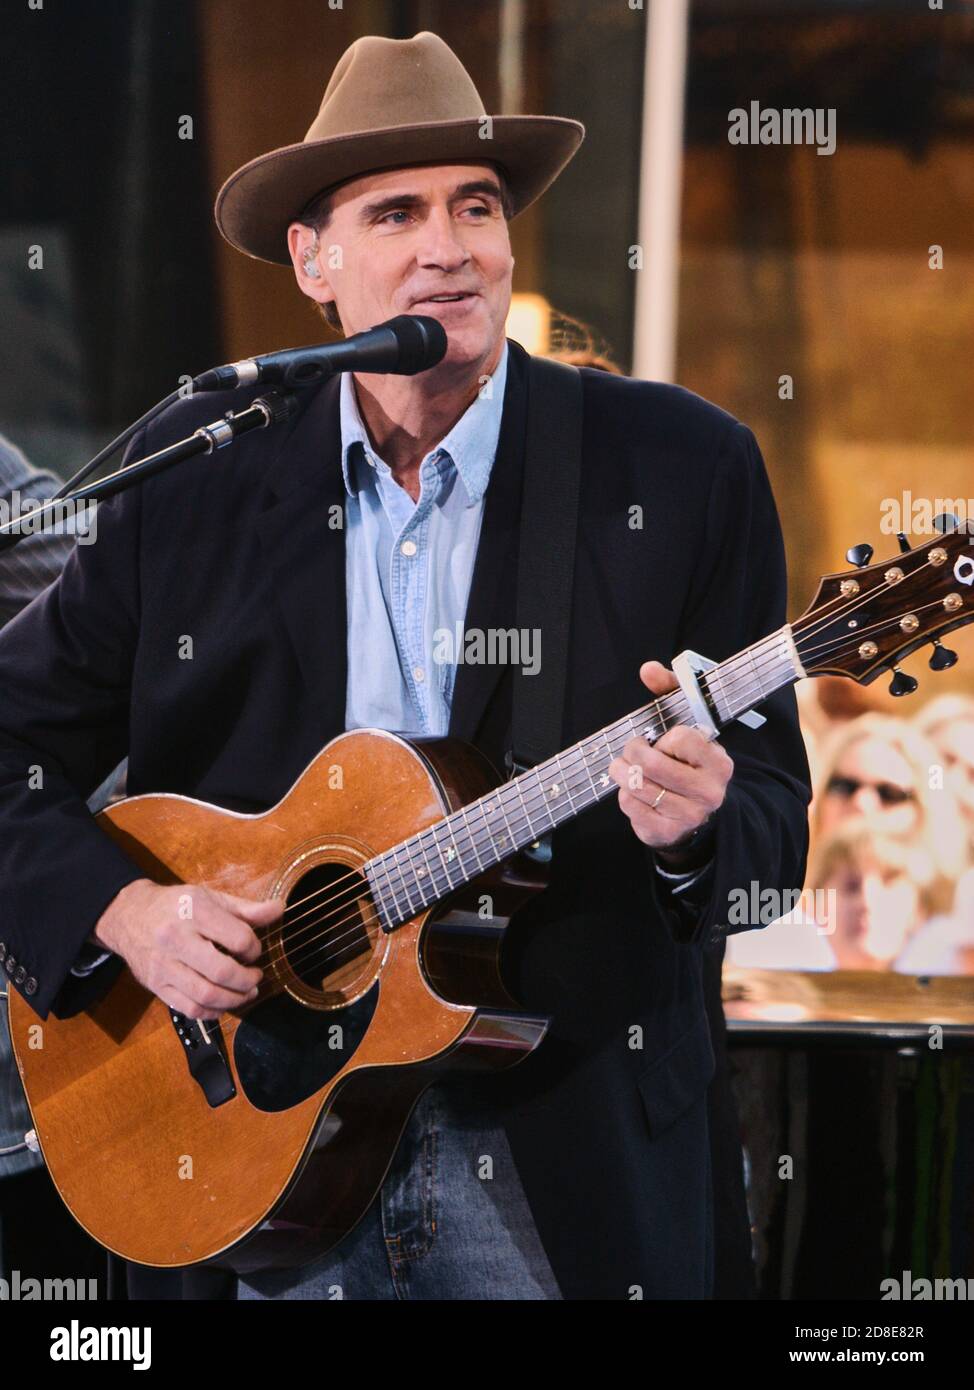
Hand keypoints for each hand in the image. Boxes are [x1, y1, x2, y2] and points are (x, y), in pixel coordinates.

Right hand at [92, 878, 282, 1018]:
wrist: (128, 915)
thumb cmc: (176, 905)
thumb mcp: (210, 898)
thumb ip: (246, 909)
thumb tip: (279, 909)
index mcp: (195, 911)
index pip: (238, 938)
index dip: (254, 948)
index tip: (254, 950)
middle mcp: (176, 938)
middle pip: (222, 972)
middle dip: (247, 980)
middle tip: (256, 977)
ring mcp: (163, 965)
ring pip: (205, 995)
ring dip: (234, 1000)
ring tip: (246, 993)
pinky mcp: (155, 985)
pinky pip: (188, 1009)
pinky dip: (212, 1012)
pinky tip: (223, 1004)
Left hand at [609, 660, 732, 855]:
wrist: (696, 817)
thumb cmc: (686, 764)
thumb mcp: (685, 726)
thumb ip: (670, 693)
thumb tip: (648, 669)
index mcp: (718, 762)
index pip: (681, 738)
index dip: (664, 738)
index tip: (663, 742)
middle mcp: (709, 791)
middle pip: (652, 764)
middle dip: (631, 753)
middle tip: (630, 751)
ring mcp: (690, 815)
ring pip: (637, 786)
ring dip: (622, 774)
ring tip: (624, 769)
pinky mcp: (667, 832)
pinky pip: (631, 807)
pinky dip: (625, 796)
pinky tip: (634, 792)